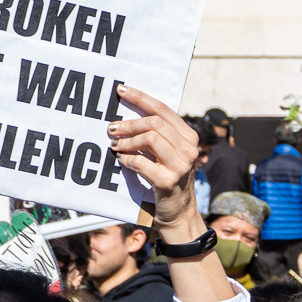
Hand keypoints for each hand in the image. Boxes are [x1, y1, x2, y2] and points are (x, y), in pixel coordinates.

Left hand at [111, 85, 205, 226]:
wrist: (178, 211)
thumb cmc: (168, 177)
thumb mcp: (169, 153)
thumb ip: (158, 134)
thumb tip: (128, 113)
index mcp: (189, 137)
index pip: (164, 110)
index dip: (141, 98)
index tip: (121, 90)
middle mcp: (190, 149)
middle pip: (155, 122)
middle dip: (129, 124)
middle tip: (112, 129)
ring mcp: (181, 165)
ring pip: (149, 138)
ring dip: (127, 141)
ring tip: (116, 146)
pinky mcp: (168, 181)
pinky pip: (141, 162)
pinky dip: (127, 159)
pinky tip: (123, 160)